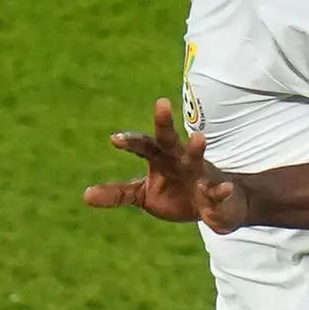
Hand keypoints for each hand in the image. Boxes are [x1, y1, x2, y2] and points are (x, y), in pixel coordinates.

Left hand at [84, 98, 257, 231]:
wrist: (213, 206)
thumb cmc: (174, 193)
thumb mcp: (143, 195)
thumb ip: (118, 194)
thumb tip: (85, 196)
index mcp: (159, 159)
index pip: (142, 146)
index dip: (130, 142)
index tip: (115, 139)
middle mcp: (178, 159)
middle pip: (168, 139)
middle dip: (164, 123)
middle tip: (161, 103)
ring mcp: (198, 173)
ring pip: (196, 156)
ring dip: (197, 147)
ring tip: (199, 138)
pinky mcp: (215, 192)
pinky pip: (217, 191)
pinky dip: (221, 189)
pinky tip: (223, 188)